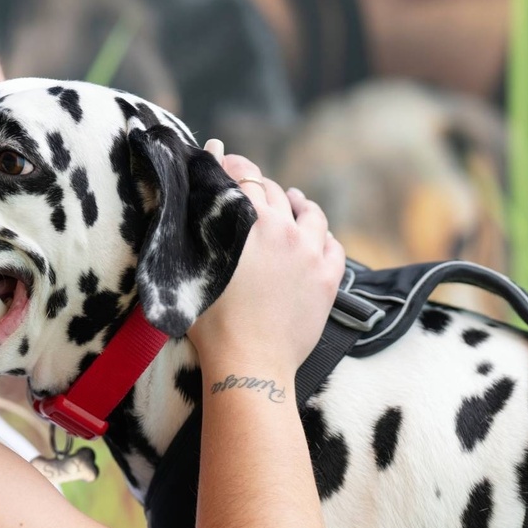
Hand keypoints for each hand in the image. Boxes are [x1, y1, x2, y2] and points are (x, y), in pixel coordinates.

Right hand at [187, 141, 345, 373]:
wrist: (250, 363)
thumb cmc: (212, 322)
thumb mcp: (193, 265)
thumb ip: (195, 224)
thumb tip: (199, 191)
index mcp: (249, 221)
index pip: (243, 176)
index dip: (232, 166)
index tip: (226, 164)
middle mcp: (284, 228)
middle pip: (274, 192)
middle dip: (259, 185)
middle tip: (249, 187)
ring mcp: (311, 252)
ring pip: (311, 213)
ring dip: (298, 204)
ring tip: (293, 201)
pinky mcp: (329, 278)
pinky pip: (334, 245)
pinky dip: (324, 237)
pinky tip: (317, 239)